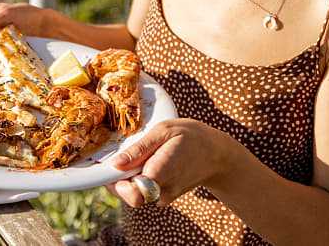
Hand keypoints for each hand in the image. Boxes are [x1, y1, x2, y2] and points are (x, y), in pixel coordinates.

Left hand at [106, 119, 235, 206]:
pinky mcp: (166, 198)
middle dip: (121, 180)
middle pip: (130, 196)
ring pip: (137, 194)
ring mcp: (166, 197)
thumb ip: (139, 149)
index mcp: (161, 173)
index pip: (131, 193)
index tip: (111, 167)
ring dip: (132, 178)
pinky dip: (142, 180)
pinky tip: (151, 164)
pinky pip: (145, 192)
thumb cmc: (190, 137)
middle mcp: (163, 191)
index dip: (115, 183)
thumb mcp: (164, 131)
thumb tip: (115, 164)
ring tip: (144, 157)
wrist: (217, 154)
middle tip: (126, 159)